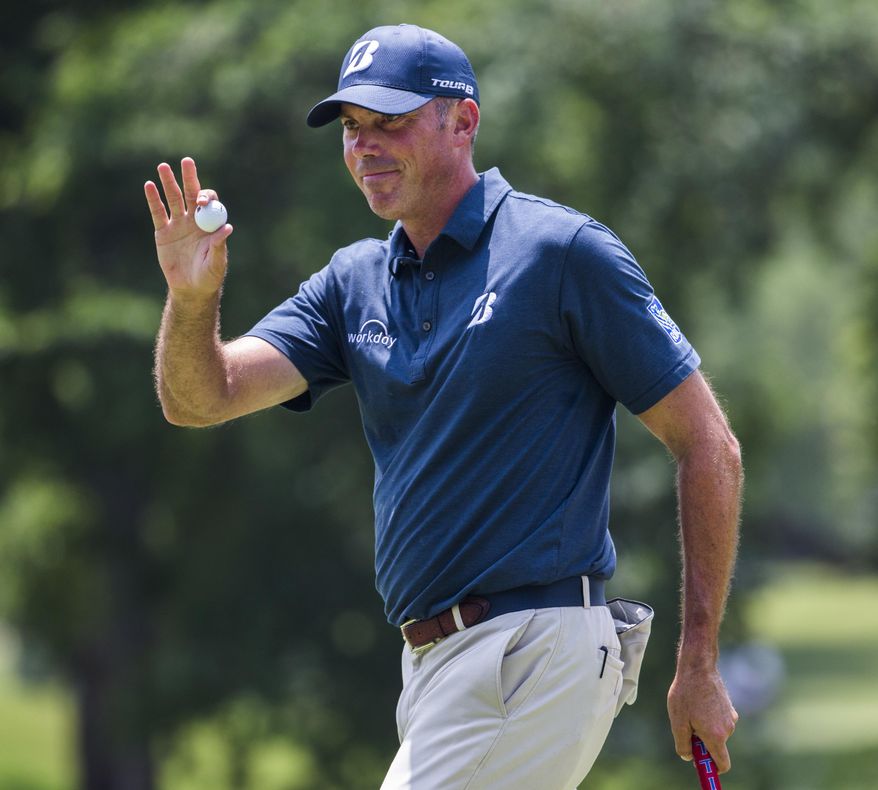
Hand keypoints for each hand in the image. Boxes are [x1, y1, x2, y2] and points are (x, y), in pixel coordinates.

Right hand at [144, 157, 232, 299]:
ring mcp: (178, 224)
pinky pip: (158, 212)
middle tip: (187, 161)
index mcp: (209, 224)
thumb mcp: (217, 263)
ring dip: (168, 183)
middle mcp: (194, 220)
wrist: (190, 288)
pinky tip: (149, 185)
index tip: (201, 202)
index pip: (209, 203)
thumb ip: (219, 245)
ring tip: (163, 166)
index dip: (206, 199)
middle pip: (191, 194)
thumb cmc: (209, 276)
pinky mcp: (163, 232)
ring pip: (173, 199)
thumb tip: (227, 227)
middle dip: (189, 178)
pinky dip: (153, 199)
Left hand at [667, 661, 737, 772]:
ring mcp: (730, 717)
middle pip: (716, 747)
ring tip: (690, 709)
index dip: (712, 769)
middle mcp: (728, 729)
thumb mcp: (678, 721)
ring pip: (716, 732)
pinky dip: (708, 718)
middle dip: (702, 743)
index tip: (701, 765)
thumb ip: (683, 744)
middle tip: (686, 728)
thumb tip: (688, 756)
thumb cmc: (686, 693)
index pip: (722, 764)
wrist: (698, 667)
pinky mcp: (729, 707)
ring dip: (704, 728)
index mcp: (716, 736)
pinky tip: (697, 702)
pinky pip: (718, 720)